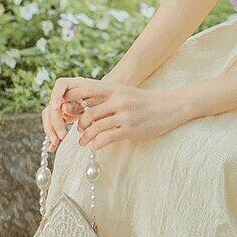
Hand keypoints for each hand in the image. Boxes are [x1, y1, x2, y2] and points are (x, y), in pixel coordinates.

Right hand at [41, 76, 103, 151]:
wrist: (112, 106)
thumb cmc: (109, 102)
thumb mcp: (101, 103)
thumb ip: (84, 103)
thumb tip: (64, 107)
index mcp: (77, 84)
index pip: (61, 85)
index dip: (57, 96)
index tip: (57, 108)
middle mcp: (67, 93)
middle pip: (52, 104)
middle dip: (54, 121)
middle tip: (61, 136)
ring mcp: (62, 104)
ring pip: (49, 116)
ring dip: (51, 130)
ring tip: (55, 143)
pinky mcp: (62, 115)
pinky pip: (53, 124)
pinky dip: (52, 135)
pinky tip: (52, 147)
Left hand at [62, 81, 194, 150]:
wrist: (169, 107)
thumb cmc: (144, 101)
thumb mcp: (124, 92)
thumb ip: (106, 96)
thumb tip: (85, 103)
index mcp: (114, 89)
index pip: (85, 91)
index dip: (71, 100)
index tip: (68, 110)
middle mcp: (118, 100)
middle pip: (87, 113)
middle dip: (78, 125)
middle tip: (76, 131)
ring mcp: (124, 115)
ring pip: (95, 128)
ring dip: (85, 137)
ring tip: (82, 142)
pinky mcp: (130, 129)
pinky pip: (106, 138)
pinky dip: (96, 144)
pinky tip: (94, 146)